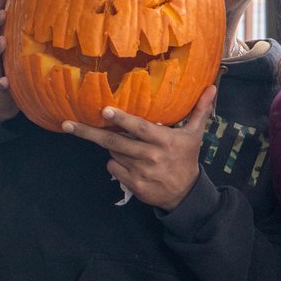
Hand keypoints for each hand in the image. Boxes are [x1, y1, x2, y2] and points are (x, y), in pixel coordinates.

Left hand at [61, 86, 216, 210]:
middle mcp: (151, 157)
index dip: (122, 120)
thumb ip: (200, 110)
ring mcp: (141, 173)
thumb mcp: (194, 134)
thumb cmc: (186, 158)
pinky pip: (113, 169)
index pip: (140, 128)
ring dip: (112, 147)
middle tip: (68, 124)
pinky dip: (115, 163)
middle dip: (91, 133)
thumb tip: (212, 87)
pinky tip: (126, 162)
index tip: (104, 111)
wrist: (185, 193)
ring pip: (113, 154)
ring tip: (124, 145)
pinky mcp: (133, 186)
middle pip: (116, 143)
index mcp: (165, 142)